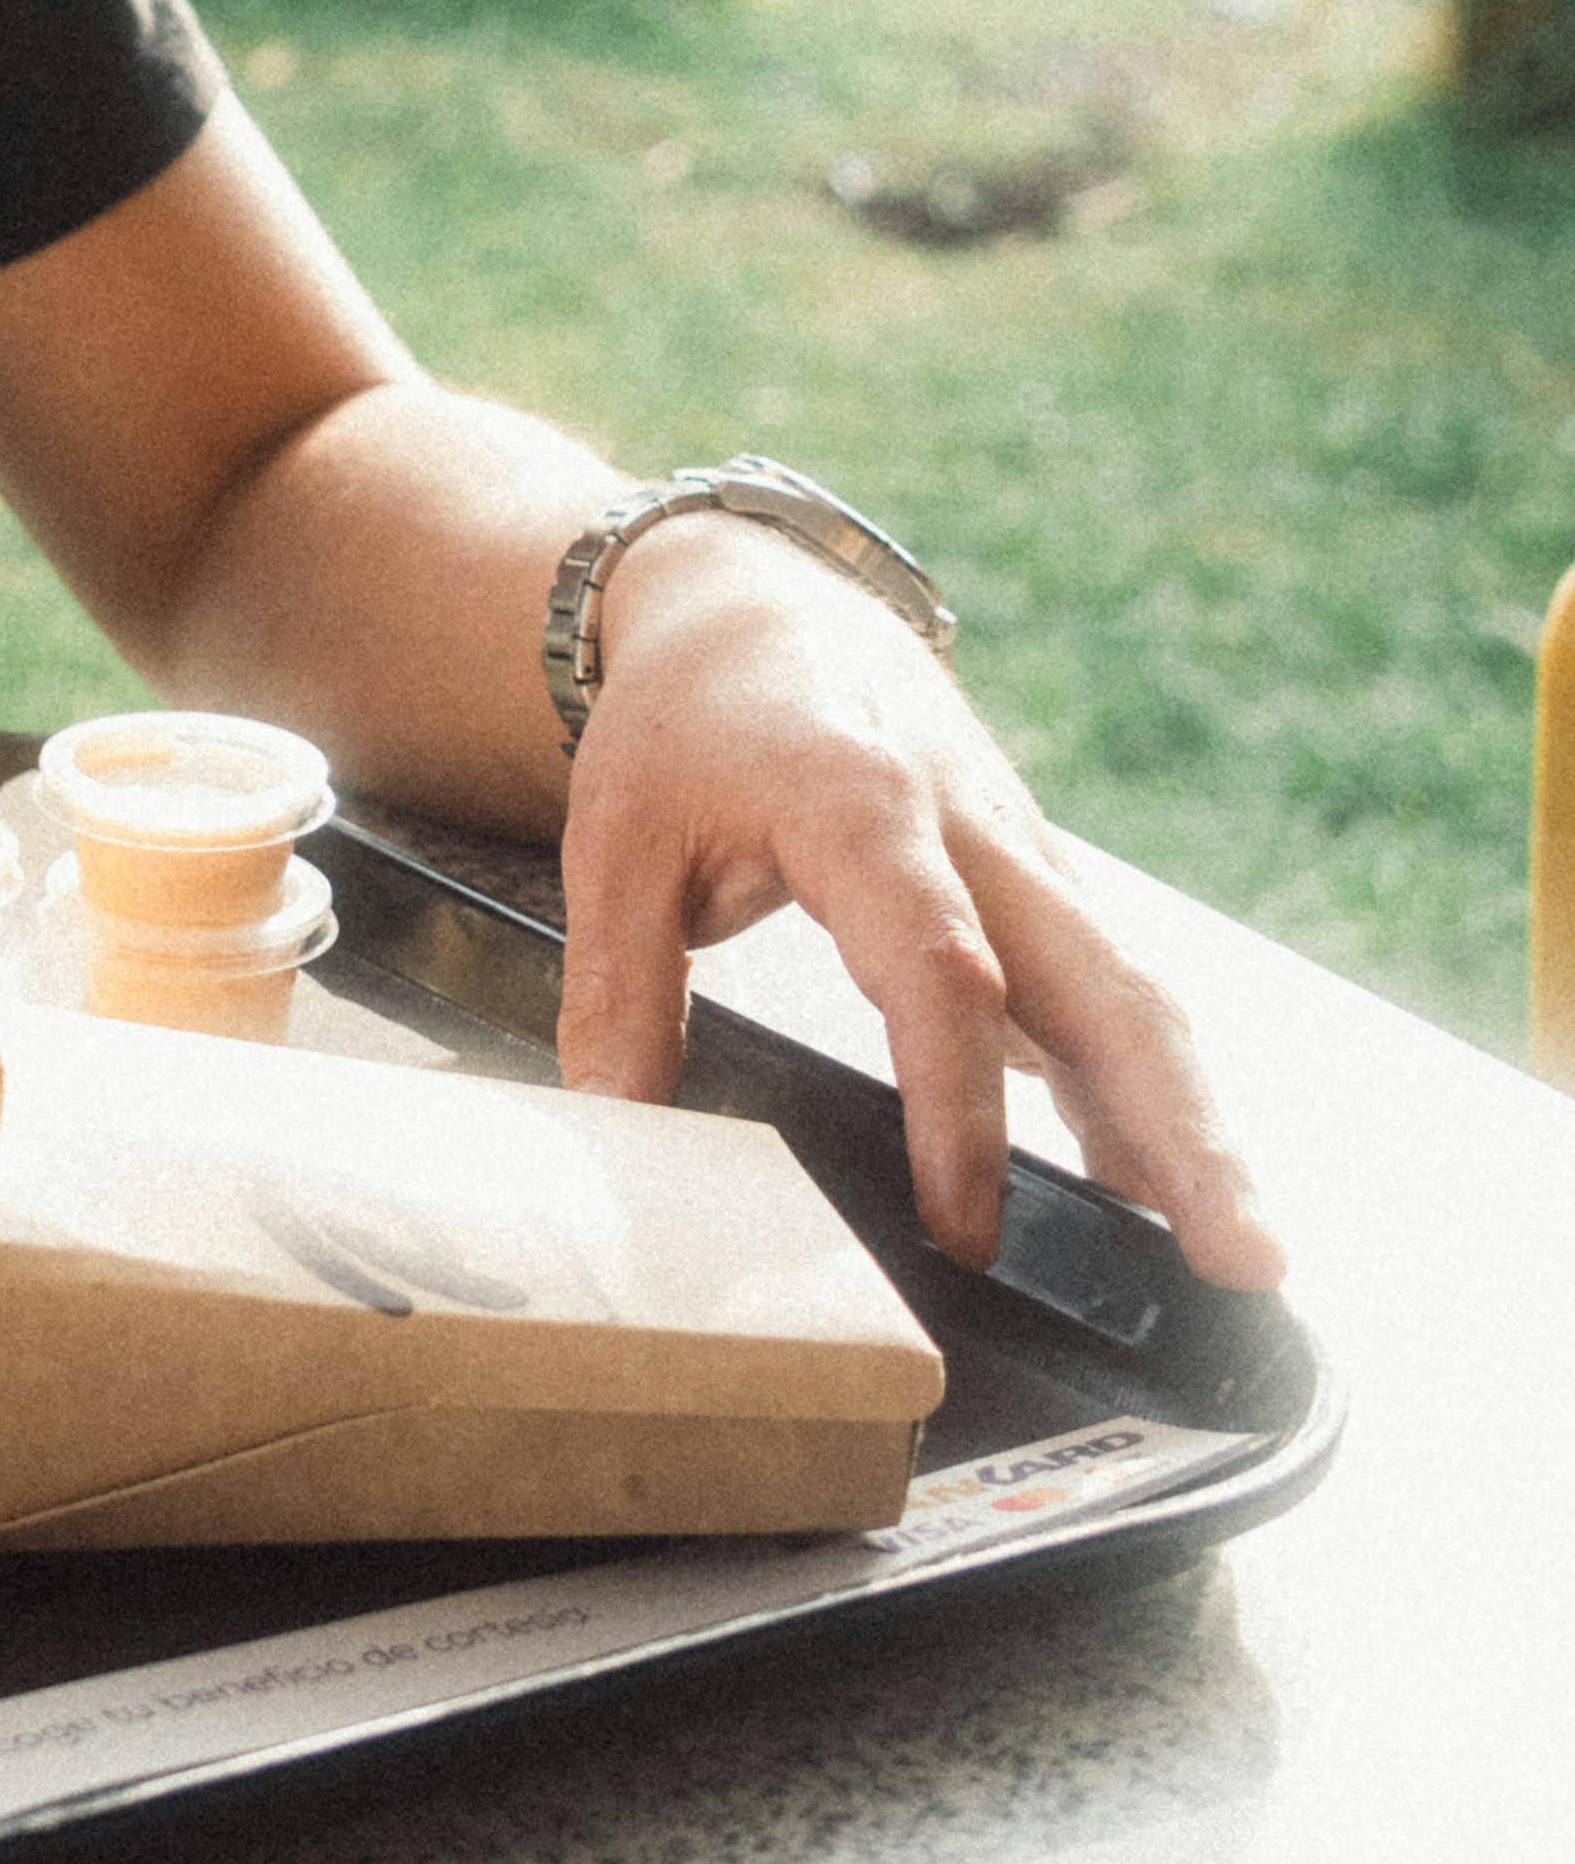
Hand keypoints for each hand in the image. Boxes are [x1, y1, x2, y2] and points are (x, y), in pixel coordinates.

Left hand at [554, 518, 1286, 1289]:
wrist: (758, 601)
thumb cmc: (687, 721)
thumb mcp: (615, 836)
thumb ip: (620, 989)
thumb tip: (619, 1134)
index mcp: (862, 803)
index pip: (940, 966)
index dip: (957, 1100)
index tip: (964, 1227)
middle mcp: (976, 831)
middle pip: (1106, 982)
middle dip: (1185, 1125)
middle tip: (1247, 1260)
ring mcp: (1027, 858)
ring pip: (1138, 994)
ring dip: (1200, 1125)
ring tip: (1248, 1262)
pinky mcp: (1042, 887)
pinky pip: (1117, 996)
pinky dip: (1152, 1095)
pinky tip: (1163, 1202)